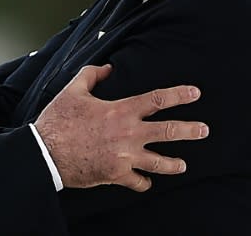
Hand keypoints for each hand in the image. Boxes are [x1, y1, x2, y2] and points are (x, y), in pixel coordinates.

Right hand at [34, 65, 207, 190]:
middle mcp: (129, 134)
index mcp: (121, 111)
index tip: (195, 93)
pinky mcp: (116, 175)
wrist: (46, 152)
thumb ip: (91, 75)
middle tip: (204, 130)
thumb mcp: (72, 90)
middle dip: (190, 130)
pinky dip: (144, 182)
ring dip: (175, 164)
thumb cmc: (59, 120)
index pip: (158, 100)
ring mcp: (124, 157)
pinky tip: (147, 182)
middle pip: (168, 131)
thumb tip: (107, 68)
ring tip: (183, 165)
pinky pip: (138, 182)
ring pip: (160, 162)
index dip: (179, 95)